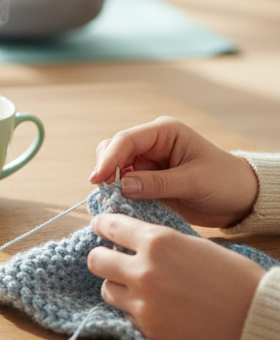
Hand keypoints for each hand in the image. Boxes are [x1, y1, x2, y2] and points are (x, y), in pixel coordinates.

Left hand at [87, 213, 262, 339]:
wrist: (258, 317)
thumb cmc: (234, 276)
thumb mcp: (192, 244)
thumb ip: (158, 243)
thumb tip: (131, 241)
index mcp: (157, 241)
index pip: (109, 226)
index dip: (102, 226)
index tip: (101, 228)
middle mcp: (144, 270)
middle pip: (95, 260)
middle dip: (104, 258)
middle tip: (115, 261)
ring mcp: (144, 302)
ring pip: (107, 289)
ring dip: (120, 286)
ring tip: (142, 288)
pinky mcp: (149, 328)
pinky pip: (128, 315)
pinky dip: (137, 311)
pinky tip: (159, 309)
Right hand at [89, 116, 258, 228]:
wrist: (241, 200)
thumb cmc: (225, 182)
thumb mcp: (194, 182)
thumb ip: (158, 183)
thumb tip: (123, 186)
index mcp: (163, 133)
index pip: (126, 140)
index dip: (109, 158)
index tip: (98, 179)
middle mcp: (151, 144)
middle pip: (113, 150)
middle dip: (106, 169)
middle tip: (105, 193)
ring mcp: (147, 163)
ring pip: (114, 167)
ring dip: (111, 183)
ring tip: (113, 201)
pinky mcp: (147, 181)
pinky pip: (124, 185)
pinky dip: (118, 194)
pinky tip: (119, 205)